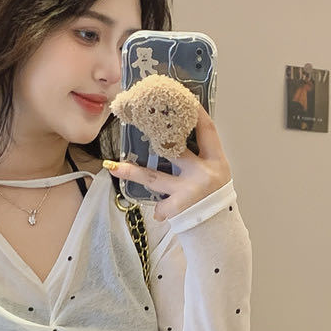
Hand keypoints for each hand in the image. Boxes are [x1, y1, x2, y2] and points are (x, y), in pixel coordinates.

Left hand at [104, 107, 231, 222]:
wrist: (217, 232)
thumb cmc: (213, 201)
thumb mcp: (215, 175)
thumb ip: (201, 158)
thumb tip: (178, 135)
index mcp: (217, 162)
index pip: (208, 131)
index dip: (196, 113)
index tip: (182, 97)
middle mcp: (204, 173)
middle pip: (175, 149)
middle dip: (157, 134)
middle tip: (139, 119)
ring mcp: (189, 191)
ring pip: (154, 177)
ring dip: (132, 171)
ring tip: (113, 166)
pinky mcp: (177, 207)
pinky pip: (159, 203)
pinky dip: (158, 208)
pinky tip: (159, 211)